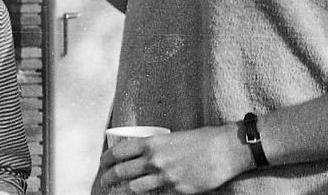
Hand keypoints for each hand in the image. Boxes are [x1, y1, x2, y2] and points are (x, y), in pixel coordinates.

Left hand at [94, 124, 250, 193]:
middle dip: (109, 178)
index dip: (107, 159)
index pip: (120, 151)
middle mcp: (155, 160)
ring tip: (116, 193)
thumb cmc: (202, 139)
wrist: (224, 150)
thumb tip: (143, 156)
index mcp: (153, 142)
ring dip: (122, 191)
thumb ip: (157, 147)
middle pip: (123, 172)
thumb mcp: (173, 138)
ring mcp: (165, 177)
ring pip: (134, 188)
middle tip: (105, 181)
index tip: (103, 163)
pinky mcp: (176, 191)